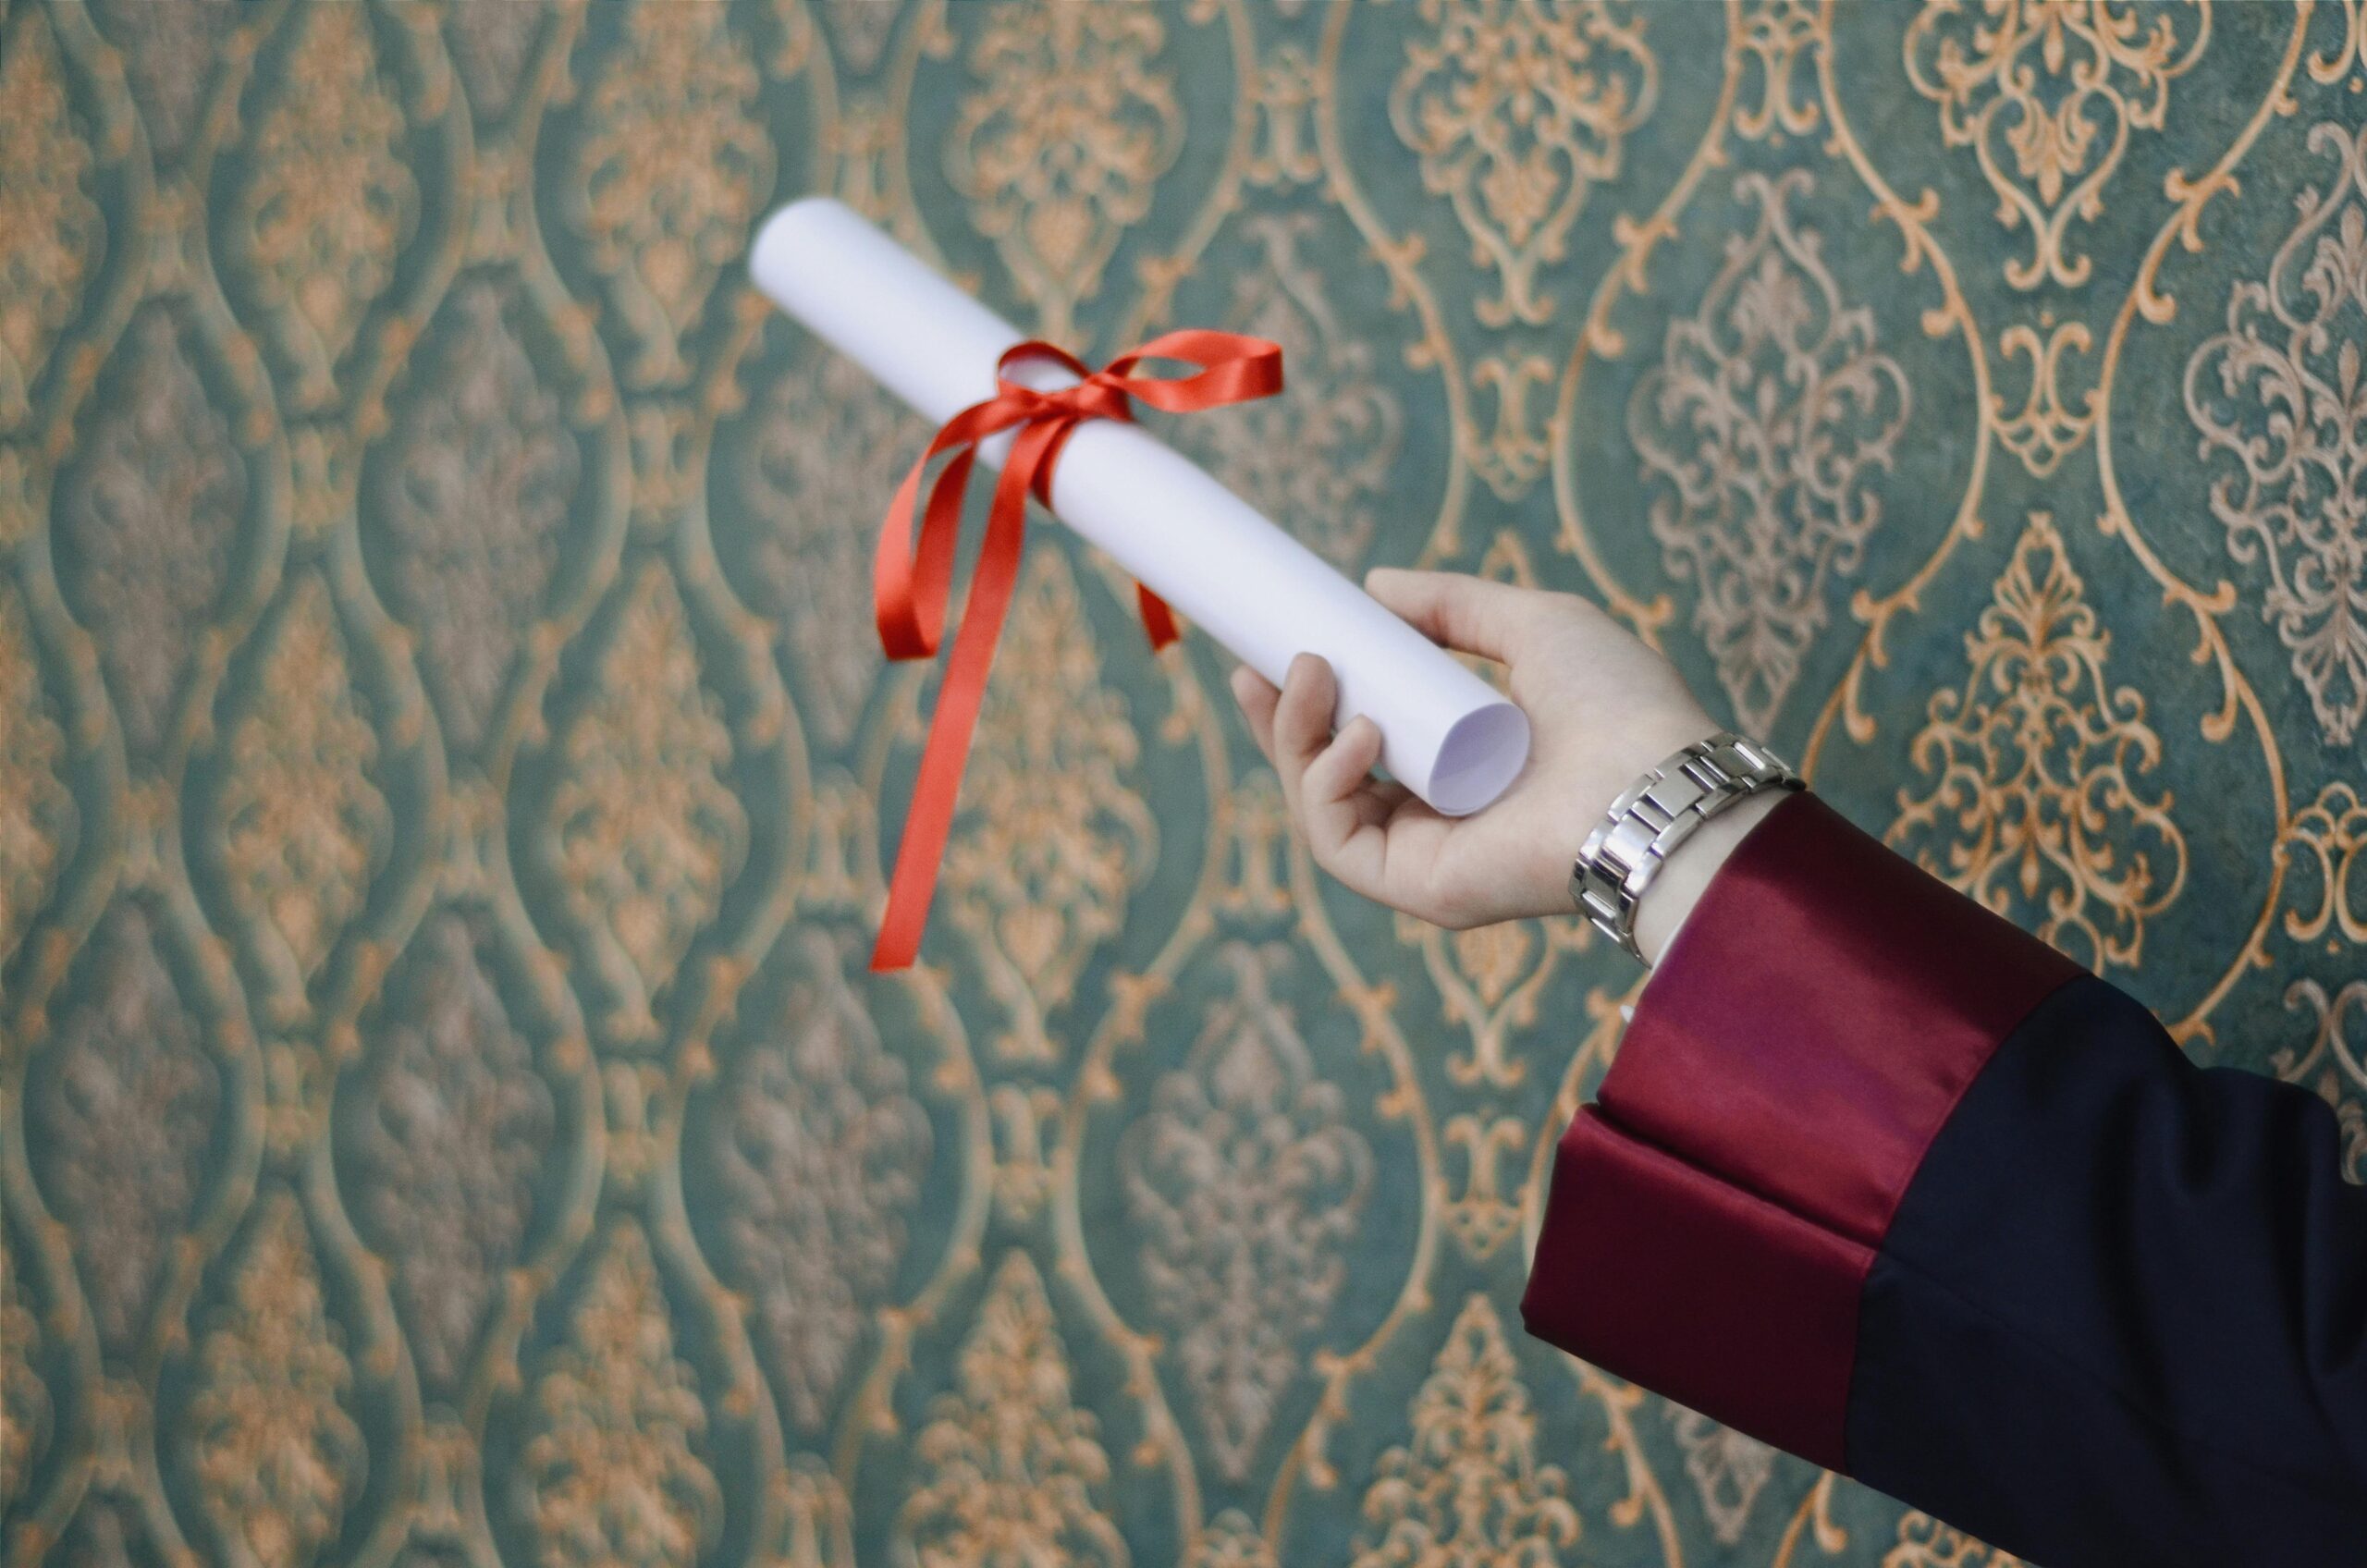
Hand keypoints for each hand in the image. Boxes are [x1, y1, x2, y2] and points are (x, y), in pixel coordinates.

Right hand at [1231, 569, 1772, 961]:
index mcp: (1461, 764)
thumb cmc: (1620, 706)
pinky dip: (1325, 786)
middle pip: (1326, 775)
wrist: (1656, 780)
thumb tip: (1375, 588)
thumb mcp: (1534, 626)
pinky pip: (1337, 844)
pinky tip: (1358, 735)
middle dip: (1281, 722)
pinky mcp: (1418, 889)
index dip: (1314, 698)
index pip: (1363, 737)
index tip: (1285, 644)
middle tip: (1258, 665)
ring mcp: (1424, 856)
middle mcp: (1437, 816)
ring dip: (1294, 739)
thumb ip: (1458, 605)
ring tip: (1311, 675)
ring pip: (1319, 806)